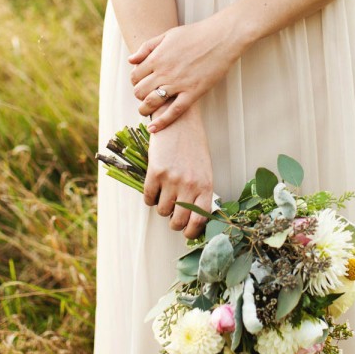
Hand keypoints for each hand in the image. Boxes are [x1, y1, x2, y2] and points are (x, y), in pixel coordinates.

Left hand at [129, 11, 242, 130]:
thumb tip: (131, 60)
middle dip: (139, 95)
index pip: (135, 76)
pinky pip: (174, 112)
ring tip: (145, 111)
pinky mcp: (193, 92)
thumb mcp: (167, 35)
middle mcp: (164, 72)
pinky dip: (162, 122)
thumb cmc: (196, 34)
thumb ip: (147, 47)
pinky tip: (154, 129)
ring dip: (145, 110)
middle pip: (140, 91)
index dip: (135, 81)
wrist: (221, 38)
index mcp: (157, 58)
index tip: (141, 83)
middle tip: (144, 96)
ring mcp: (178, 84)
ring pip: (152, 103)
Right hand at [144, 103, 212, 238]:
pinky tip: (155, 189)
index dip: (192, 233)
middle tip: (174, 217)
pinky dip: (150, 198)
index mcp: (205, 185)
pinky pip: (149, 198)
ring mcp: (172, 179)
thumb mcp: (204, 168)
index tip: (187, 234)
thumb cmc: (193, 145)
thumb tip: (191, 216)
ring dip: (162, 208)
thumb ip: (200, 191)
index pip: (199, 221)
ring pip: (162, 211)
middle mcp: (189, 185)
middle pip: (178, 221)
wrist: (178, 120)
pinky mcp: (155, 172)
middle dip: (175, 224)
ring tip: (165, 196)